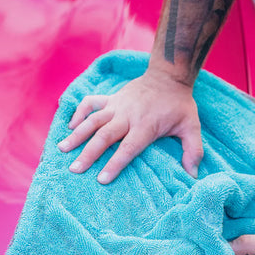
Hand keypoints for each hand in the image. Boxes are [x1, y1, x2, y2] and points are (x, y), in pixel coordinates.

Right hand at [57, 68, 203, 183]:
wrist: (168, 75)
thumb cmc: (179, 104)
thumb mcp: (191, 126)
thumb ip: (192, 150)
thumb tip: (192, 174)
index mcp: (145, 126)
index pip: (127, 148)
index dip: (115, 164)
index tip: (102, 179)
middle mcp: (127, 115)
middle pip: (104, 136)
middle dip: (88, 153)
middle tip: (74, 169)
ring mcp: (116, 105)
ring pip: (92, 120)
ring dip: (77, 134)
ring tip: (62, 149)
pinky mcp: (111, 98)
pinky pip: (91, 103)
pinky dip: (79, 112)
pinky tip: (69, 126)